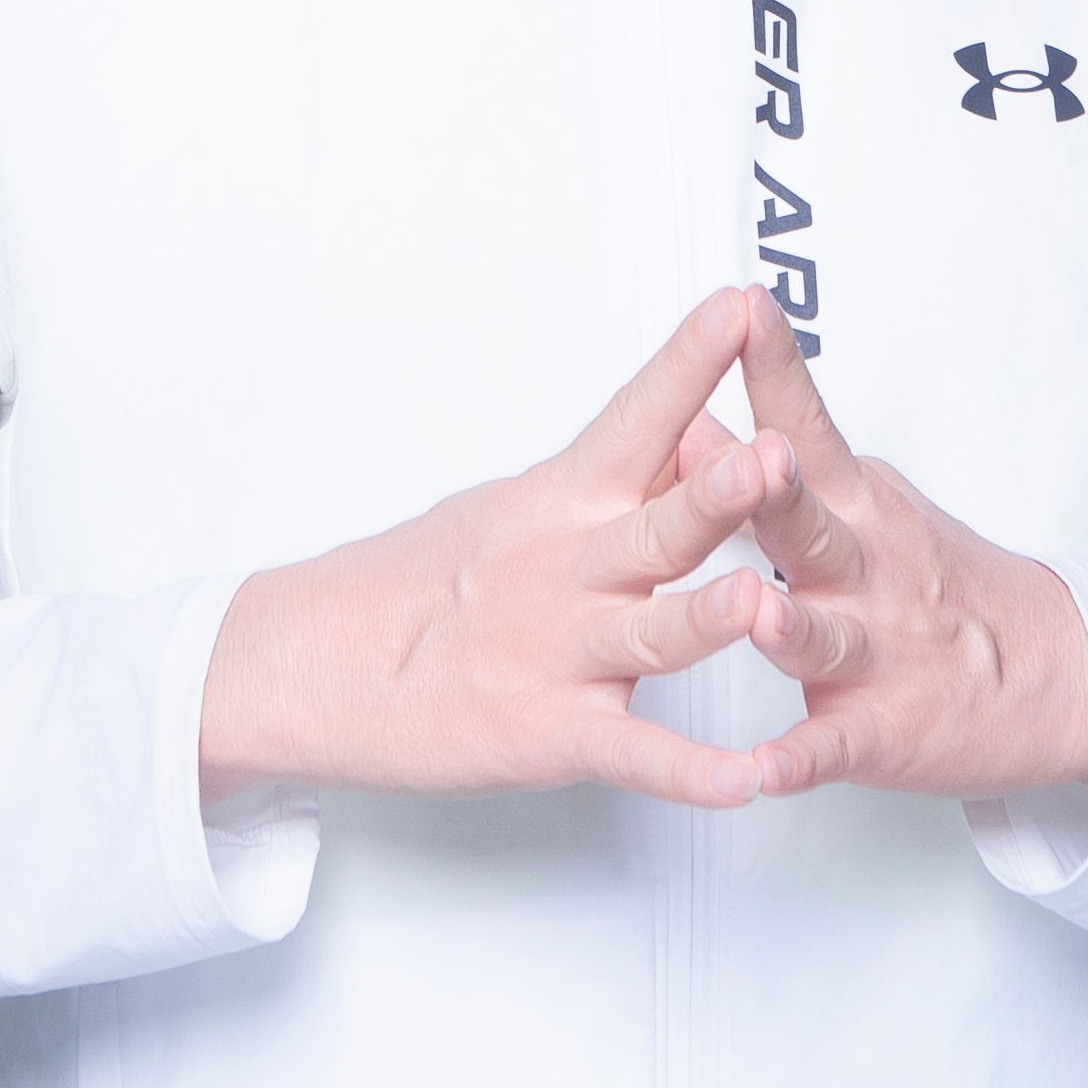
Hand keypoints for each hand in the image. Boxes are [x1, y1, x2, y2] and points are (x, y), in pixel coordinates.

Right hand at [197, 289, 797, 808]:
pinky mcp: (549, 733)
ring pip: (653, 635)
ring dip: (711, 620)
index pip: (635, 418)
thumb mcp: (513, 507)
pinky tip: (743, 780)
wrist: (313, 663)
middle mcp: (567, 570)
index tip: (739, 307)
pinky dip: (688, 772)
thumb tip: (690, 433)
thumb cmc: (415, 583)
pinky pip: (632, 754)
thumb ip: (609, 481)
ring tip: (764, 605)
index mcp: (560, 502)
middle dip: (718, 494)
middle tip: (775, 456)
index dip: (689, 363)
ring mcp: (560, 653)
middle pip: (660, 526)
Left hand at [729, 335, 1087, 802]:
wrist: (1050, 670)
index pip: (808, 425)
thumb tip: (686, 413)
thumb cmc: (933, 578)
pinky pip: (831, 746)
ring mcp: (876, 651)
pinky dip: (796, 760)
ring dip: (790, 626)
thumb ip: (772, 465)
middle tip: (754, 456)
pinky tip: (761, 773)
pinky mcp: (880, 729)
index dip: (776, 368)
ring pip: (823, 637)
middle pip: (809, 523)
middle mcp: (866, 569)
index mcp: (856, 505)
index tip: (745, 307)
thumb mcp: (861, 502)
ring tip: (760, 618)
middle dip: (776, 492)